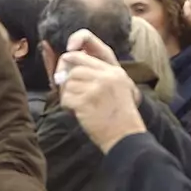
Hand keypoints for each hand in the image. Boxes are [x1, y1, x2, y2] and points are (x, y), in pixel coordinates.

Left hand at [57, 30, 145, 152]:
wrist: (125, 136)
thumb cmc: (119, 115)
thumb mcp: (119, 87)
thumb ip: (100, 74)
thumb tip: (71, 64)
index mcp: (115, 71)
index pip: (85, 53)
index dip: (71, 56)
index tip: (64, 59)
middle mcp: (106, 76)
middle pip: (75, 68)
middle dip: (66, 76)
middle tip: (65, 86)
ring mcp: (96, 88)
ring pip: (69, 82)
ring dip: (68, 94)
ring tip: (76, 104)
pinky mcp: (86, 101)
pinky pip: (66, 97)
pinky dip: (67, 105)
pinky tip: (75, 111)